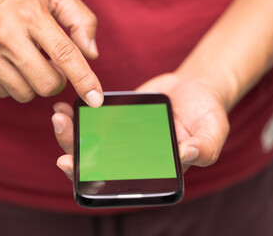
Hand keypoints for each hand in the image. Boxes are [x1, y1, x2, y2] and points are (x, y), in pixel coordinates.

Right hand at [0, 0, 102, 106]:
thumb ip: (79, 20)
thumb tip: (91, 53)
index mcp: (31, 15)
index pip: (65, 55)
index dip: (84, 80)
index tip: (95, 99)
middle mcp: (6, 36)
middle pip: (47, 84)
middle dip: (57, 80)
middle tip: (52, 63)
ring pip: (25, 93)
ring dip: (35, 83)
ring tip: (30, 61)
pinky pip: (4, 92)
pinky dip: (14, 84)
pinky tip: (11, 64)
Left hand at [52, 73, 229, 179]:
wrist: (197, 90)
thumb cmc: (207, 115)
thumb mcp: (213, 132)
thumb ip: (204, 148)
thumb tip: (185, 155)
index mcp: (154, 170)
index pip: (119, 184)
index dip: (92, 180)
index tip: (71, 166)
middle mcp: (135, 158)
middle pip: (98, 164)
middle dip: (74, 152)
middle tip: (61, 132)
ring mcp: (125, 139)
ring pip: (93, 143)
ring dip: (72, 133)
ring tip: (59, 117)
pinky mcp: (120, 120)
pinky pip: (97, 122)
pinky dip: (81, 115)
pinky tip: (67, 106)